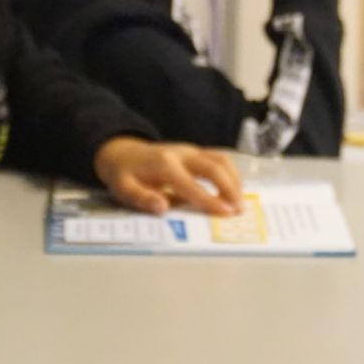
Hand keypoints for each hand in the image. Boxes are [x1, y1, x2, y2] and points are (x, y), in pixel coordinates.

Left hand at [93, 138, 242, 216]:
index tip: (226, 214)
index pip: (191, 184)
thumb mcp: (123, 189)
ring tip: (240, 202)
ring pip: (221, 159)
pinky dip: (231, 174)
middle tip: (239, 210)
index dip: (210, 200)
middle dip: (230, 188)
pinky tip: (233, 191)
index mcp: (164, 164)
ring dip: (234, 180)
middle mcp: (181, 153)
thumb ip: (142, 198)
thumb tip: (162, 208)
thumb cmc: (125, 175)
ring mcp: (190, 150)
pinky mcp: (196, 151)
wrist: (123, 152)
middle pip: (213, 166)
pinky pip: (219, 158)